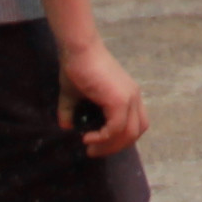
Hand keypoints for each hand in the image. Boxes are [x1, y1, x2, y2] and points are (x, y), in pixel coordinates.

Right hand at [59, 32, 146, 157]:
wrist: (78, 50)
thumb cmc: (76, 67)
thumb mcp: (73, 95)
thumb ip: (71, 112)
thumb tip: (65, 128)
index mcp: (128, 95)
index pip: (135, 124)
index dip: (121, 138)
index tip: (101, 144)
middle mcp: (134, 97)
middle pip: (135, 132)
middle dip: (115, 146)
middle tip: (95, 151)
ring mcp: (129, 98)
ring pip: (128, 133)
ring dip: (109, 145)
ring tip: (91, 148)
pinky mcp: (120, 99)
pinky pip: (117, 128)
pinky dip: (103, 137)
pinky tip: (88, 137)